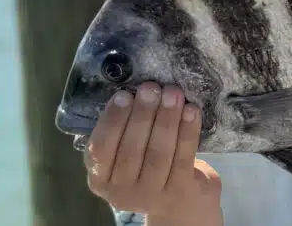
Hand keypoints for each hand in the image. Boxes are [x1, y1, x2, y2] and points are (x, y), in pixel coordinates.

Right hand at [83, 82, 222, 225]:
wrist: (177, 204)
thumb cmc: (146, 166)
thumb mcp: (125, 155)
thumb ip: (124, 130)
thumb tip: (135, 89)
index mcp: (100, 178)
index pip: (101, 149)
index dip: (112, 120)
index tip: (124, 94)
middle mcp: (121, 192)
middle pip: (131, 150)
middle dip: (142, 114)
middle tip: (151, 87)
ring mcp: (150, 195)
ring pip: (158, 153)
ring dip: (166, 119)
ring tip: (173, 93)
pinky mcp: (178, 193)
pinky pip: (183, 157)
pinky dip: (187, 131)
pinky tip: (191, 110)